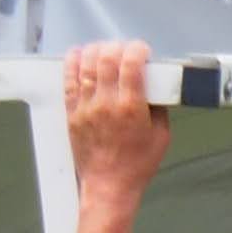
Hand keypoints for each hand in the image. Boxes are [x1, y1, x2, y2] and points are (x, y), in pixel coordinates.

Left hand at [62, 41, 170, 206]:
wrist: (109, 185)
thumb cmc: (137, 165)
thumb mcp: (162, 137)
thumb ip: (159, 109)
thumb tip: (154, 88)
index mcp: (131, 109)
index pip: (131, 65)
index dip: (137, 49)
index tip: (142, 50)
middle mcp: (106, 104)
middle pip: (107, 59)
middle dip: (117, 46)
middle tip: (124, 49)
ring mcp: (86, 107)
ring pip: (87, 65)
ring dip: (96, 50)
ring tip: (104, 49)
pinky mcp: (72, 112)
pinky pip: (69, 80)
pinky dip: (73, 62)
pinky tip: (79, 54)